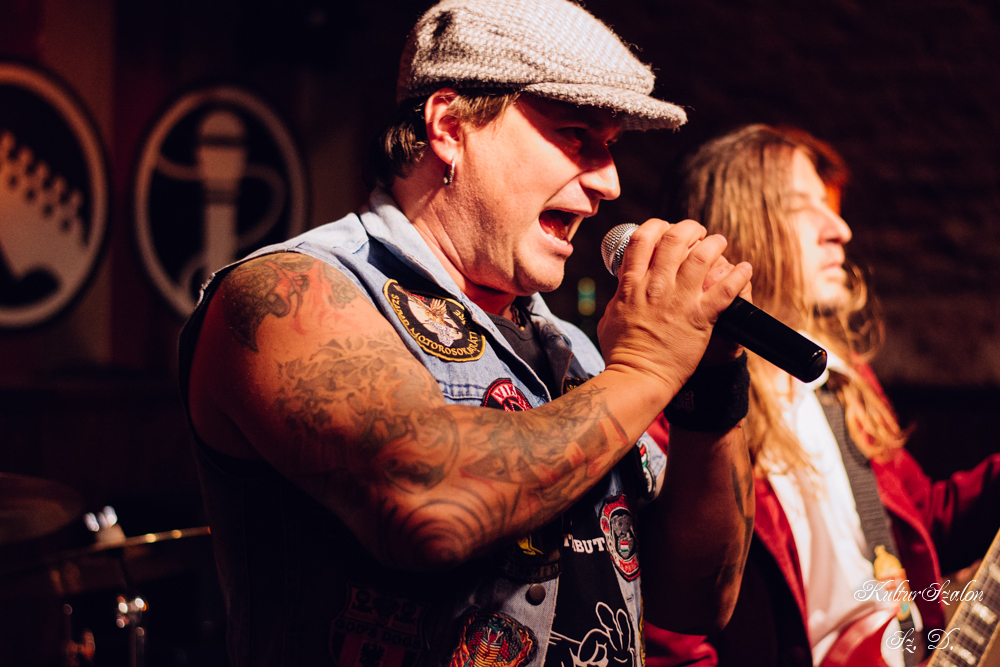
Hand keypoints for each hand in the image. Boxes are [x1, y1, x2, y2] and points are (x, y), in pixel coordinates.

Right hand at [597, 218, 751, 396]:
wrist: (638, 377)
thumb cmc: (620, 352)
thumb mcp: (611, 315)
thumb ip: (620, 296)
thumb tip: (623, 286)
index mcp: (632, 284)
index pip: (643, 238)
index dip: (657, 226)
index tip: (665, 229)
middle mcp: (656, 286)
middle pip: (675, 238)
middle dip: (689, 229)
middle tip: (697, 233)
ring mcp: (679, 300)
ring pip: (703, 255)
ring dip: (715, 244)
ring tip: (719, 243)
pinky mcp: (700, 317)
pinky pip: (726, 288)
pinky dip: (739, 275)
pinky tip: (745, 269)